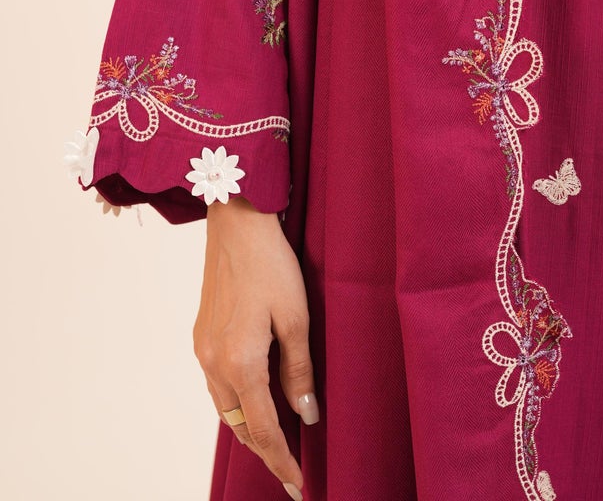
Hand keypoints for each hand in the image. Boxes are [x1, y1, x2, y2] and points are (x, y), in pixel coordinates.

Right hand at [193, 196, 318, 498]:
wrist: (236, 224)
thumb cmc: (272, 264)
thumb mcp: (296, 316)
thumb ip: (299, 370)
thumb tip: (306, 415)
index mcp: (239, 362)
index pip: (264, 428)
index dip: (282, 459)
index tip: (299, 485)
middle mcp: (214, 363)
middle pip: (240, 425)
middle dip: (265, 451)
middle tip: (290, 470)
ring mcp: (202, 350)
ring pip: (225, 408)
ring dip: (250, 428)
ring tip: (277, 444)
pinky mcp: (200, 336)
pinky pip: (217, 386)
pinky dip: (237, 403)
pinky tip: (254, 402)